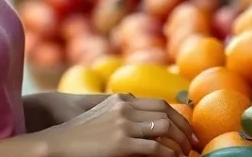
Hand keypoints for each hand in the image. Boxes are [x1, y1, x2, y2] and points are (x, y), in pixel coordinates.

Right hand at [36, 94, 195, 156]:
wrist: (57, 144)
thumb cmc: (78, 135)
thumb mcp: (100, 115)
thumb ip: (120, 110)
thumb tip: (140, 111)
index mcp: (121, 100)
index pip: (160, 103)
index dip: (179, 117)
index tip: (189, 131)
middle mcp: (124, 107)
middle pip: (167, 113)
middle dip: (185, 129)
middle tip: (194, 144)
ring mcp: (123, 124)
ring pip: (165, 129)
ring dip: (180, 143)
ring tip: (184, 154)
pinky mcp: (121, 143)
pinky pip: (156, 148)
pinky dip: (169, 154)